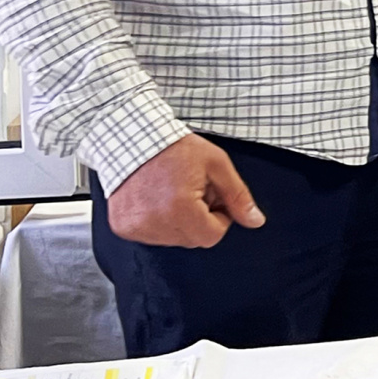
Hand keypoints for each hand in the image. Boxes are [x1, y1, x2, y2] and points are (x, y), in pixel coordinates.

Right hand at [103, 134, 263, 246]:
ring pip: (172, 240)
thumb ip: (238, 196)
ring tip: (172, 193)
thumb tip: (256, 221)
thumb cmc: (175, 148)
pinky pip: (150, 236)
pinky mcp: (121, 226)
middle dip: (199, 219)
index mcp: (179, 209)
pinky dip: (158, 222)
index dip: (219, 217)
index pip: (212, 236)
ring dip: (178, 222)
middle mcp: (154, 223)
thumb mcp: (216, 165)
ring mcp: (134, 227)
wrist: (133, 138)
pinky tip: (155, 200)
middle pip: (193, 240)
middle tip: (191, 191)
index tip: (211, 196)